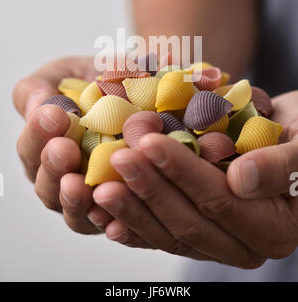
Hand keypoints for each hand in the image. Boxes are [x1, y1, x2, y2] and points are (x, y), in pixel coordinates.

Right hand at [13, 57, 113, 233]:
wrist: (142, 94)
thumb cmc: (98, 84)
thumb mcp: (65, 75)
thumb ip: (40, 87)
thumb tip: (36, 107)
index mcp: (44, 146)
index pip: (31, 147)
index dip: (37, 134)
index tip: (53, 115)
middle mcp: (61, 177)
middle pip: (45, 183)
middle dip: (52, 164)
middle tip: (64, 148)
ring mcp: (87, 199)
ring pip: (71, 210)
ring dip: (72, 198)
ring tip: (78, 184)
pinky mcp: (116, 213)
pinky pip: (109, 224)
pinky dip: (107, 219)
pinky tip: (110, 208)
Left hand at [91, 93, 297, 266]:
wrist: (294, 138)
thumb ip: (280, 167)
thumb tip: (240, 180)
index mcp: (273, 226)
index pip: (220, 200)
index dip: (182, 173)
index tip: (148, 144)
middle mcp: (244, 242)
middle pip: (189, 220)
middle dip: (150, 189)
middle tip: (116, 159)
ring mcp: (219, 240)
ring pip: (171, 232)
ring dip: (134, 208)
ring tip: (100, 186)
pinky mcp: (199, 230)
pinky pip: (163, 234)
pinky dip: (133, 224)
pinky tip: (104, 215)